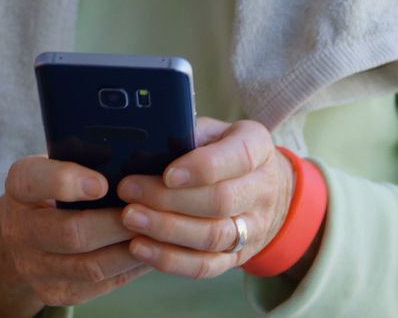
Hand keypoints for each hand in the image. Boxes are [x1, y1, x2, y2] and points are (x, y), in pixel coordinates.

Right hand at [0, 156, 150, 315]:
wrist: (25, 237)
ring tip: (158, 233)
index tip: (102, 183)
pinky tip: (151, 252)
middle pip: (71, 232)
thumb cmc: (56, 189)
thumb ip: (85, 157)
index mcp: (19, 187)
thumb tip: (134, 154)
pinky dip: (130, 268)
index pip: (33, 182)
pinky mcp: (57, 292)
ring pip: (91, 266)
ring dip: (130, 250)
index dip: (66, 182)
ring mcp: (36, 267)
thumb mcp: (57, 164)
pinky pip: (101, 285)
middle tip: (149, 211)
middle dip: (116, 223)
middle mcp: (20, 230)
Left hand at [116, 118, 296, 278]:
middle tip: (130, 191)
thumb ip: (188, 133)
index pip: (238, 157)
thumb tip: (143, 145)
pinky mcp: (235, 257)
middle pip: (221, 201)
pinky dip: (169, 259)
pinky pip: (204, 266)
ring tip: (130, 218)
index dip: (202, 168)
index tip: (168, 173)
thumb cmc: (225, 152)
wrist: (267, 190)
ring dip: (166, 230)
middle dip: (171, 199)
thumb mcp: (215, 130)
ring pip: (212, 236)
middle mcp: (261, 190)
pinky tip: (139, 247)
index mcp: (258, 148)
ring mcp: (253, 228)